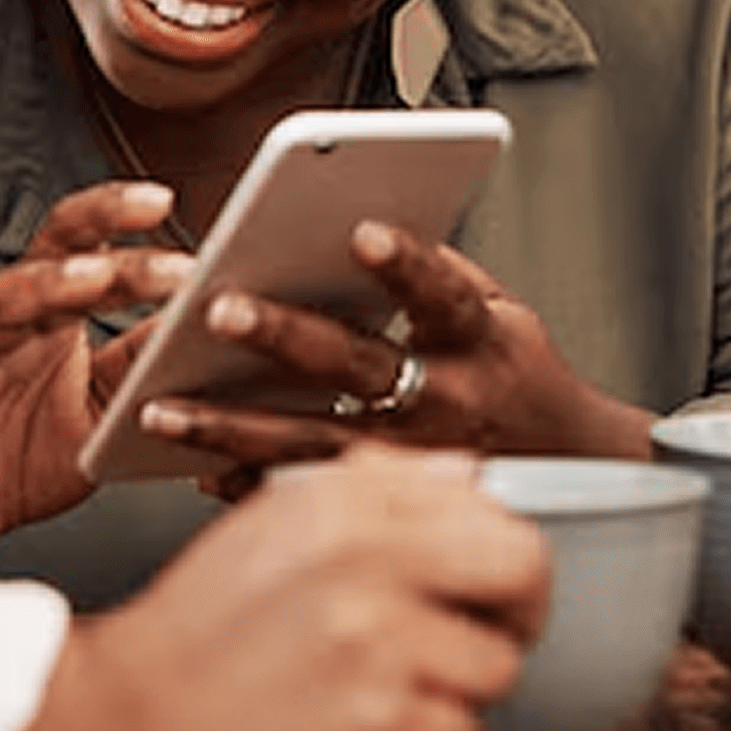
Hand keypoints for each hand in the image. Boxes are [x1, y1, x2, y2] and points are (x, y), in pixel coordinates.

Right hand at [0, 181, 190, 559]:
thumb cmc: (26, 456)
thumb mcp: (104, 410)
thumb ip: (141, 363)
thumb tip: (208, 325)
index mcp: (53, 314)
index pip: (86, 246)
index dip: (119, 219)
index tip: (167, 201)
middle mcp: (8, 316)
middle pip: (51, 257)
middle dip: (102, 236)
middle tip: (156, 225)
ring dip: (43, 285)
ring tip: (89, 278)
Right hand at [0, 443, 549, 730]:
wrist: (127, 730)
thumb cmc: (198, 637)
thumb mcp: (269, 529)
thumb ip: (371, 489)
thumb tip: (469, 472)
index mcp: (336, 501)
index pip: (483, 500)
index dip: (491, 544)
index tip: (477, 579)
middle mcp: (362, 559)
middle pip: (522, 567)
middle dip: (515, 610)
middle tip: (478, 637)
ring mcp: (377, 645)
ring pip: (496, 665)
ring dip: (454, 693)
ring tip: (384, 696)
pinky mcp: (382, 729)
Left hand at [146, 221, 653, 494]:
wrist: (569, 473)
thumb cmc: (520, 378)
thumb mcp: (502, 313)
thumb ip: (434, 272)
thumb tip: (358, 225)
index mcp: (478, 343)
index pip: (442, 295)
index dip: (406, 265)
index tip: (364, 232)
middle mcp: (445, 403)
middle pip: (358, 368)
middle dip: (285, 338)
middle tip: (219, 309)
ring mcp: (412, 461)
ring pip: (313, 442)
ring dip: (233, 427)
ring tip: (162, 409)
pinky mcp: (385, 505)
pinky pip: (306, 494)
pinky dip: (248, 484)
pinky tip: (196, 468)